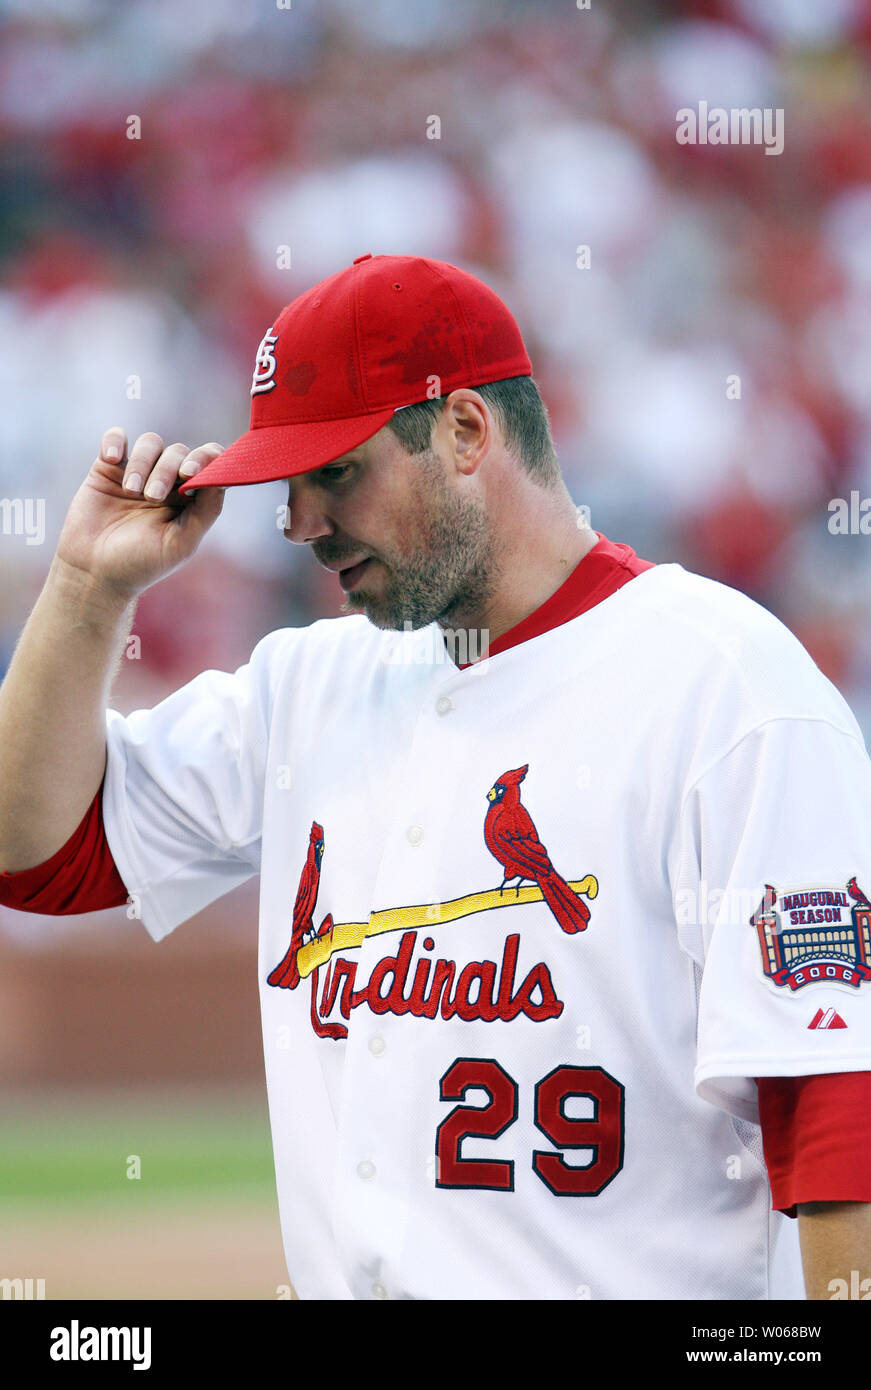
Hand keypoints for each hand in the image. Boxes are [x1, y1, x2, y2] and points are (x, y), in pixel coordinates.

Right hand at [55, 428, 226, 600]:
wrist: (94, 572)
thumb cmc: (141, 564)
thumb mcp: (181, 543)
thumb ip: (207, 511)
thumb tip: (221, 478)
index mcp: (190, 498)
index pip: (207, 464)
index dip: (205, 458)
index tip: (190, 472)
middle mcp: (167, 481)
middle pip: (178, 452)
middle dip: (167, 470)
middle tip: (152, 497)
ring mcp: (138, 472)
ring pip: (150, 443)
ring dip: (143, 463)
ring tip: (131, 491)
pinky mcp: (107, 469)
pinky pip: (115, 438)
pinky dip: (115, 441)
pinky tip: (113, 459)